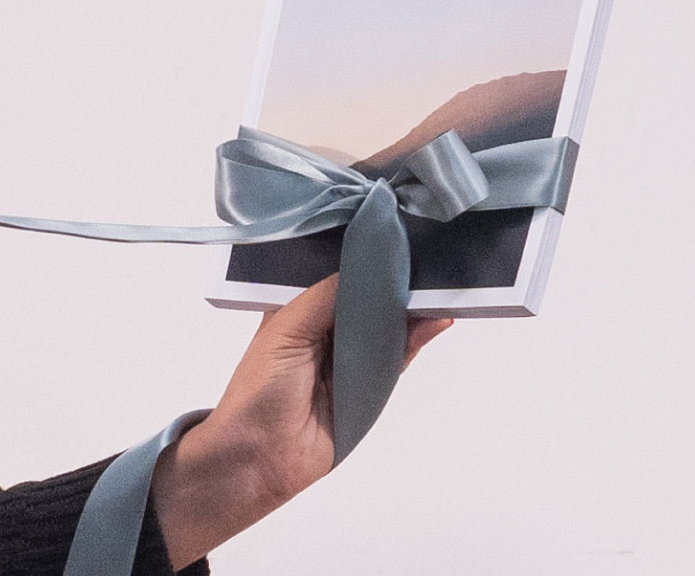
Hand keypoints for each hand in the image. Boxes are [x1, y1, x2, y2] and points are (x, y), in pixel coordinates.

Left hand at [148, 274, 451, 569]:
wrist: (261, 454)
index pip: (335, 279)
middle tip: (421, 260)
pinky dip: (417, 339)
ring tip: (436, 285)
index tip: (388, 241)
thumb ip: (325, 298)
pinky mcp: (368, 389)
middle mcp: (323, 333)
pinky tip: (435, 320)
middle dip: (390, 284)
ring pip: (386, 328)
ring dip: (410, 310)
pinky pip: (398, 358)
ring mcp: (348, 361)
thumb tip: (365, 269)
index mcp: (296, 311)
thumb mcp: (286, 330)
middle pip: (365, 302)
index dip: (359, 263)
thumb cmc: (257, 389)